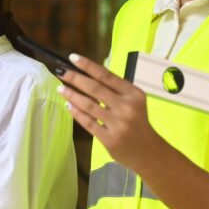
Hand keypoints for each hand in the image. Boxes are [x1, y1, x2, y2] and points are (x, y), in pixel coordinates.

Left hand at [56, 53, 166, 176]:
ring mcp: (118, 124)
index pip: (106, 75)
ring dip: (72, 95)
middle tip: (61, 72)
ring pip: (89, 105)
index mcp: (133, 94)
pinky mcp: (110, 139)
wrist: (148, 151)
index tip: (72, 57)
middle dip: (75, 78)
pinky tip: (68, 105)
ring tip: (60, 89)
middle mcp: (127, 107)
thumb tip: (86, 75)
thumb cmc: (137, 122)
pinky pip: (88, 122)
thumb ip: (114, 90)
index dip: (88, 66)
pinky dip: (76, 113)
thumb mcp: (133, 102)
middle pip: (95, 89)